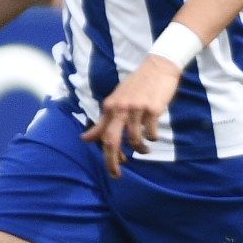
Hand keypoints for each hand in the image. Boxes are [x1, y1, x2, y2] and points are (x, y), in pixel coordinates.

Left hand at [85, 53, 178, 175]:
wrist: (159, 66)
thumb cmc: (137, 85)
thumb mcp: (116, 101)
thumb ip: (102, 121)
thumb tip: (84, 139)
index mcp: (110, 107)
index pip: (103, 136)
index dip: (107, 155)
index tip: (115, 166)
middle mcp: (121, 108)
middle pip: (112, 141)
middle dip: (113, 162)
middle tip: (117, 175)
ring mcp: (137, 108)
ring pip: (134, 139)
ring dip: (140, 149)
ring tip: (145, 150)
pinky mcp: (153, 109)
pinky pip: (151, 132)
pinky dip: (152, 138)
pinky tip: (153, 137)